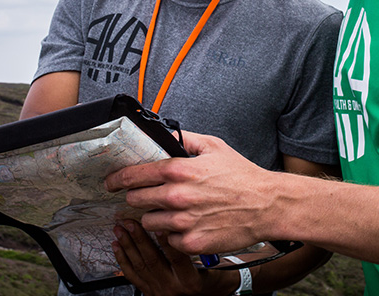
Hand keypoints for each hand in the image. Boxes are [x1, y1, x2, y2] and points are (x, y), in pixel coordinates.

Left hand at [105, 131, 275, 254]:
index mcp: (179, 171)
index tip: (111, 182)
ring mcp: (184, 222)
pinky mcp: (192, 242)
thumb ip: (185, 140)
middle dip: (137, 197)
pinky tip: (188, 225)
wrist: (267, 205)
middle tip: (147, 196)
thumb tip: (165, 136)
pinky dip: (174, 234)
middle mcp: (177, 197)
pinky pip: (169, 240)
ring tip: (173, 211)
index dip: (117, 179)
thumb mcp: (214, 147)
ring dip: (156, 217)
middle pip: (135, 199)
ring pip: (149, 222)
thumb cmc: (243, 177)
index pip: (133, 175)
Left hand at [112, 221, 234, 295]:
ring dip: (128, 246)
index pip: (177, 259)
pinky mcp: (149, 292)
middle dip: (139, 239)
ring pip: (140, 266)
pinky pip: (133, 276)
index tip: (160, 225)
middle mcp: (172, 287)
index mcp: (190, 281)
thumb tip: (198, 227)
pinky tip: (117, 247)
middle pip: (153, 260)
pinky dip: (123, 260)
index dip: (167, 242)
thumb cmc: (215, 284)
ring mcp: (159, 290)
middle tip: (130, 222)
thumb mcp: (217, 269)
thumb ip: (205, 251)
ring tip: (120, 230)